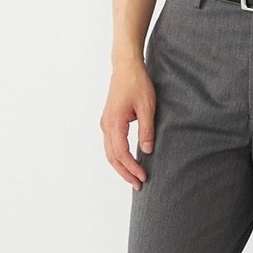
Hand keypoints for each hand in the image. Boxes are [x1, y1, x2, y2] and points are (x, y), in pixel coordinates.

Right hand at [101, 56, 156, 189]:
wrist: (125, 67)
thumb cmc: (137, 83)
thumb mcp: (147, 107)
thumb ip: (146, 130)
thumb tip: (146, 150)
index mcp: (114, 123)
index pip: (122, 154)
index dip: (132, 168)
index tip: (143, 177)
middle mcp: (106, 125)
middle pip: (113, 157)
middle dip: (125, 173)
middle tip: (139, 185)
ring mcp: (105, 123)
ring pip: (110, 152)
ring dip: (121, 167)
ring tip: (133, 177)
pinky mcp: (108, 121)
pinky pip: (111, 145)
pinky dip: (118, 157)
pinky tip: (128, 162)